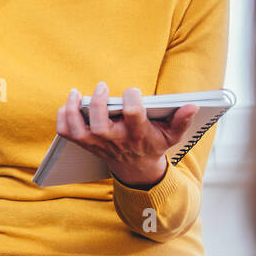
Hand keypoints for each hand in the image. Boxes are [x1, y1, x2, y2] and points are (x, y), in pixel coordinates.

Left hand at [56, 83, 198, 187]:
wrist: (136, 169)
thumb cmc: (153, 145)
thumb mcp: (172, 136)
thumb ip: (181, 121)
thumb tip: (192, 106)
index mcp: (137, 135)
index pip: (133, 117)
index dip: (132, 100)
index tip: (133, 90)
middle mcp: (115, 140)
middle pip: (100, 126)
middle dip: (98, 105)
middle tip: (101, 87)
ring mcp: (97, 144)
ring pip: (79, 131)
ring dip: (73, 111)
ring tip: (75, 93)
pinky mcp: (86, 144)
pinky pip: (67, 134)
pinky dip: (63, 119)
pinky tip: (68, 105)